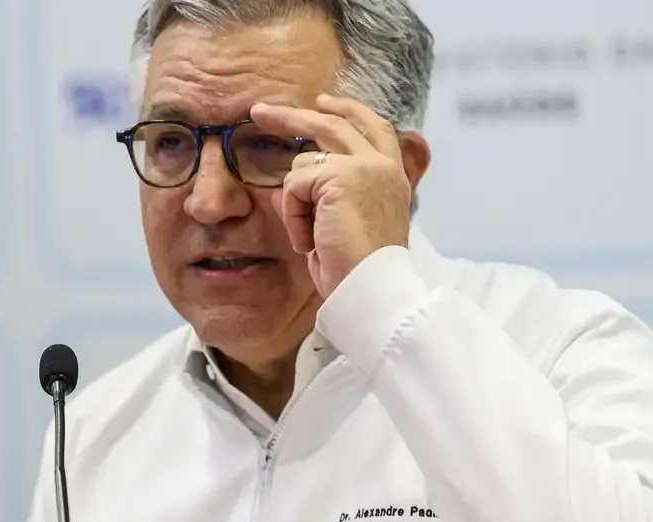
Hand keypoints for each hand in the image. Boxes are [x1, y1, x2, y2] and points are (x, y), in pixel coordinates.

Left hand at [250, 94, 411, 297]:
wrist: (370, 289)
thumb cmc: (358, 269)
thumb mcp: (356, 222)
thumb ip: (343, 190)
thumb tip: (308, 166)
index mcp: (392, 176)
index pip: (373, 126)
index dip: (348, 110)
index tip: (323, 101)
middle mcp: (382, 165)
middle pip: (333, 122)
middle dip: (292, 115)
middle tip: (259, 111)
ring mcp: (363, 166)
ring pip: (302, 161)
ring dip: (296, 203)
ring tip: (312, 236)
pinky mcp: (339, 175)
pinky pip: (294, 185)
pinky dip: (294, 216)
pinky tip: (311, 240)